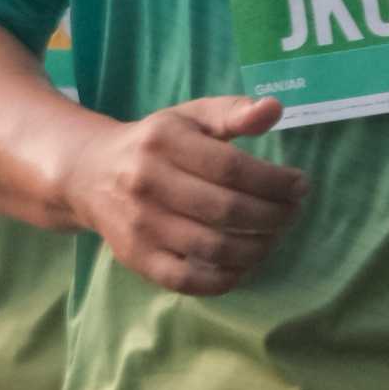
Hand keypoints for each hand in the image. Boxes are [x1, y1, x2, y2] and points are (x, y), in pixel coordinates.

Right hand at [59, 94, 306, 296]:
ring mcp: (140, 225)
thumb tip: (274, 109)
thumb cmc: (154, 144)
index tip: (300, 186)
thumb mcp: (190, 117)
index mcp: (165, 142)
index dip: (274, 182)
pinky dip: (224, 279)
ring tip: (274, 237)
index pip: (231, 168)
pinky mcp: (136, 258)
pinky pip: (187, 280)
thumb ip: (233, 112)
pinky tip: (245, 264)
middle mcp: (147, 183)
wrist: (89, 174)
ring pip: (211, 247)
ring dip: (257, 248)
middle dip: (272, 215)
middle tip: (292, 214)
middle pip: (225, 209)